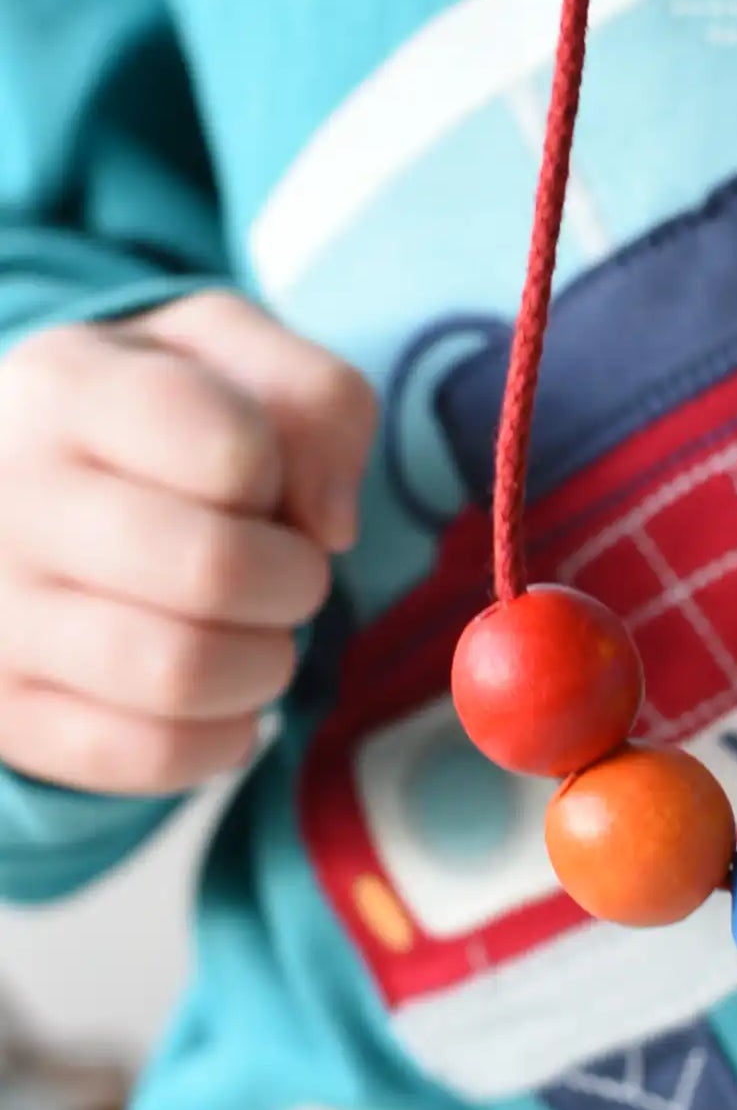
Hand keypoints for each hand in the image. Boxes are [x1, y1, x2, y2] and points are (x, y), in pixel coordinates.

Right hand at [0, 292, 376, 794]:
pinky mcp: (4, 711)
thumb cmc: (150, 412)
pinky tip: (217, 691)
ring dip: (264, 663)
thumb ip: (319, 400)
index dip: (281, 475)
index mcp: (66, 387)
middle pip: (215, 573)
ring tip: (252, 631)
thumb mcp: (232, 354)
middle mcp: (7, 498)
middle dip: (293, 581)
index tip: (259, 479)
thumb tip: (331, 525)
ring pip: (183, 674)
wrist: (7, 484)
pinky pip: (149, 755)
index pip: (231, 448)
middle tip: (284, 572)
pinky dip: (222, 735)